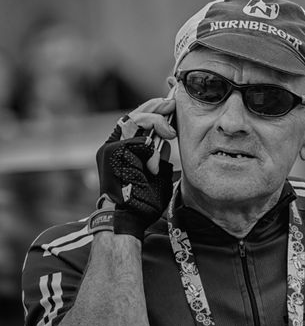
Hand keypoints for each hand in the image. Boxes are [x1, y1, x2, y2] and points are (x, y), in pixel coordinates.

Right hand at [95, 97, 177, 239]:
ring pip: (133, 121)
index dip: (152, 110)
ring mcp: (111, 149)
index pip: (135, 120)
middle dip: (155, 108)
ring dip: (155, 122)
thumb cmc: (141, 201)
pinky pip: (137, 140)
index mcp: (121, 148)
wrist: (127, 219)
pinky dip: (152, 147)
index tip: (169, 107)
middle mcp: (112, 146)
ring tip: (170, 131)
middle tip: (171, 107)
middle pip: (132, 115)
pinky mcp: (112, 154)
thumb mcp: (156, 174)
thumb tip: (167, 143)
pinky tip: (158, 157)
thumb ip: (159, 157)